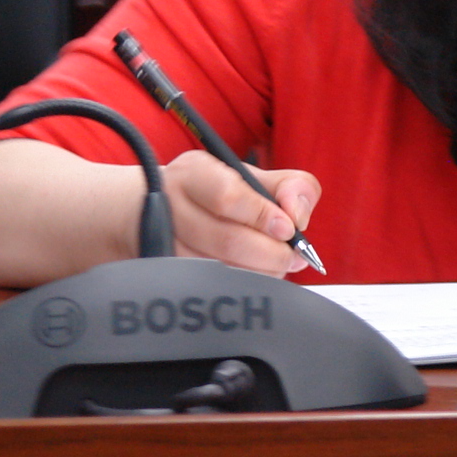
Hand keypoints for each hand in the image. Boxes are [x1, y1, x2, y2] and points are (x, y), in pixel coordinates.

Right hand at [161, 149, 317, 275]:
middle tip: (292, 257)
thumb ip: (289, 188)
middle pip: (226, 239)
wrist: (159, 209)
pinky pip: (210, 284)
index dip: (263, 216)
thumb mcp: (252, 177)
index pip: (228, 196)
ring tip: (276, 265)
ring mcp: (163, 239)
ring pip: (219, 268)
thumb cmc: (216, 192)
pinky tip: (254, 274)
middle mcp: (170, 204)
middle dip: (270, 253)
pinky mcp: (166, 267)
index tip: (288, 229)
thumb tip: (298, 215)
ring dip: (259, 271)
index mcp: (195, 172)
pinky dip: (242, 283)